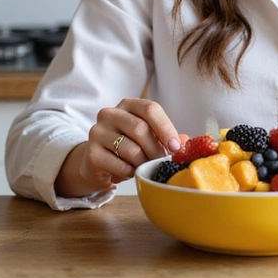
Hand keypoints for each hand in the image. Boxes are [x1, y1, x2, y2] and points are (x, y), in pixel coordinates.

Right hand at [63, 98, 181, 195]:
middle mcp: (110, 114)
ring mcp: (98, 132)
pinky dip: (131, 172)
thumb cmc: (129, 148)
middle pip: (140, 129)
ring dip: (144, 163)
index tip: (176, 147)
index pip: (150, 109)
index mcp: (128, 105)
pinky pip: (120, 165)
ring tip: (146, 168)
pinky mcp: (92, 153)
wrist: (98, 165)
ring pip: (130, 149)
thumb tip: (186, 142)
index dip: (166, 128)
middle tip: (163, 163)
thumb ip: (167, 138)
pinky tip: (130, 172)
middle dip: (156, 150)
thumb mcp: (149, 139)